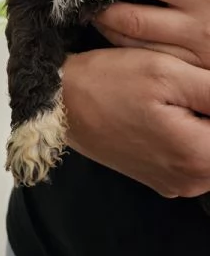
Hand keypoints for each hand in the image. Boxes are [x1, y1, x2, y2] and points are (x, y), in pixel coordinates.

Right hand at [63, 47, 209, 196]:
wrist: (60, 103)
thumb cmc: (108, 83)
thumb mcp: (165, 74)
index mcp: (196, 156)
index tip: (200, 84)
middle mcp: (189, 180)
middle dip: (209, 108)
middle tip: (188, 82)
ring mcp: (173, 182)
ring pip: (208, 148)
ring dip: (202, 119)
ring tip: (177, 92)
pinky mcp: (159, 176)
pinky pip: (190, 156)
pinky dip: (188, 131)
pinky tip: (167, 108)